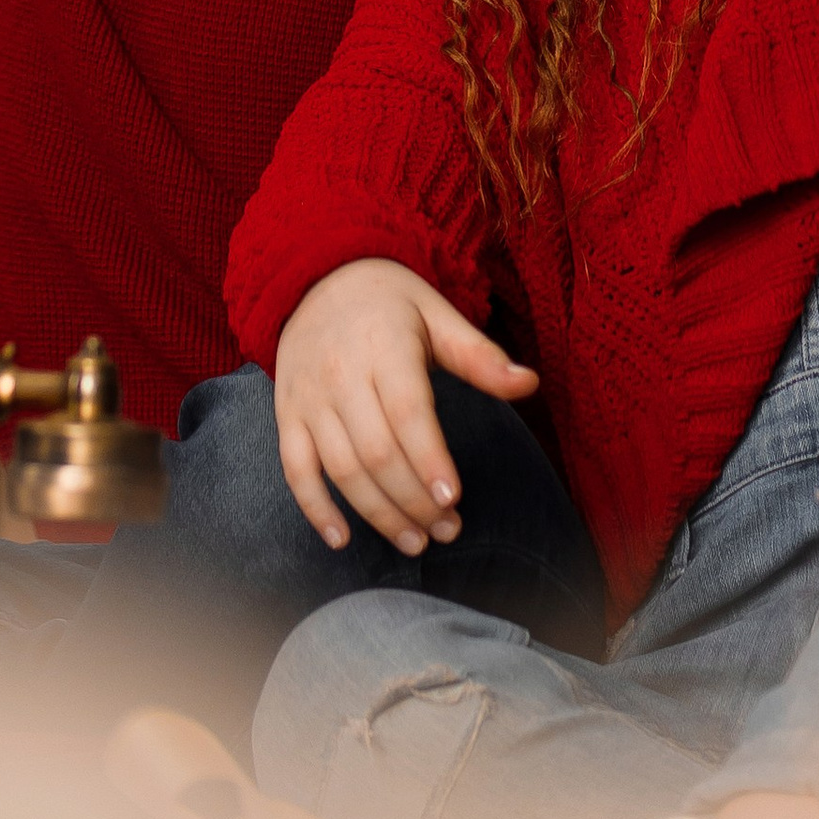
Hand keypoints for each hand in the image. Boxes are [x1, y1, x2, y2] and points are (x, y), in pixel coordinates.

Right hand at [272, 257, 537, 557]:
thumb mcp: (437, 314)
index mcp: (385, 346)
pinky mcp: (287, 415)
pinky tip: (342, 539)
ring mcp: (309, 398)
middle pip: (377, 452)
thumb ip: (480, 356)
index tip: (454, 499)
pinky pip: (296, 470)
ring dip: (378, 514)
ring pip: (342, 469)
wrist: (314, 277)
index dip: (430, 459)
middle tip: (448, 529)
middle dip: (414, 500)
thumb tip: (530, 383)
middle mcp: (341, 374)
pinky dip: (315, 509)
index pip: (407, 412)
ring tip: (415, 541)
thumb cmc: (389, 302)